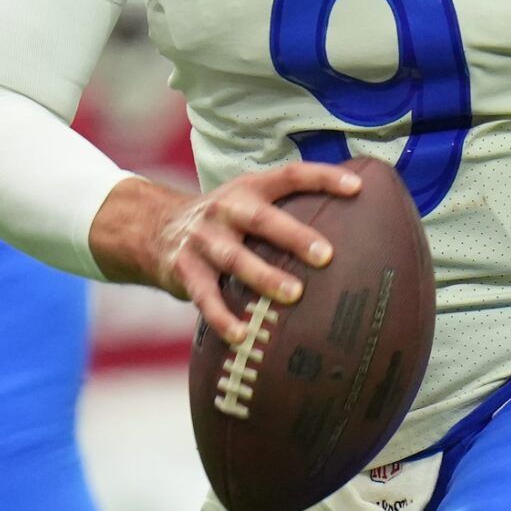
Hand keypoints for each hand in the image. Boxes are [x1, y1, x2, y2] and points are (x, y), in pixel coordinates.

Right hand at [86, 165, 360, 343]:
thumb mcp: (246, 202)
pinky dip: (222, 316)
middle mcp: (225, 209)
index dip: (323, 177)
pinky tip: (242, 336)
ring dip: (264, 277)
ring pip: (235, 258)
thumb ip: (285, 211)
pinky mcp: (183, 269)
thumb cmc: (223, 222)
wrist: (152, 228)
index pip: (290, 175)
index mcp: (249, 189)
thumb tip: (352, 226)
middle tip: (326, 256)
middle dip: (294, 235)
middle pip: (262, 218)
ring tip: (294, 295)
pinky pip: (205, 296)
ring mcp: (203, 239)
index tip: (357, 188)